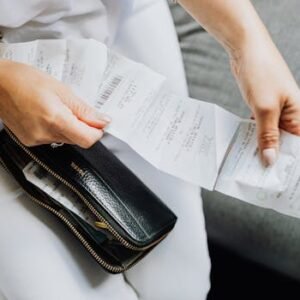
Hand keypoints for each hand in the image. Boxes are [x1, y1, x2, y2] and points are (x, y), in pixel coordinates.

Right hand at [0, 60, 109, 147]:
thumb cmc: (24, 80)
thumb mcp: (62, 90)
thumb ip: (84, 110)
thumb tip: (102, 121)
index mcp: (55, 119)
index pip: (88, 139)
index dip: (97, 132)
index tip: (98, 122)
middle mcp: (45, 134)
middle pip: (78, 140)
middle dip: (83, 127)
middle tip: (75, 109)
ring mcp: (36, 140)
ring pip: (67, 140)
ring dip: (70, 127)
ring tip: (57, 108)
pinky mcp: (30, 142)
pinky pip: (53, 139)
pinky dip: (57, 129)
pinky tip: (48, 115)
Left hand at [230, 38, 299, 165]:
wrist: (246, 50)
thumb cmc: (261, 74)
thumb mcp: (264, 108)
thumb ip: (267, 135)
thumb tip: (270, 160)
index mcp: (299, 115)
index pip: (299, 145)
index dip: (292, 162)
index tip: (281, 179)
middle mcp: (291, 114)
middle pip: (286, 143)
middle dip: (275, 157)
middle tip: (262, 176)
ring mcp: (277, 111)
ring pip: (272, 136)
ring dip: (263, 148)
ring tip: (252, 166)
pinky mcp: (264, 108)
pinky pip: (262, 128)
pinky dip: (255, 137)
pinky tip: (246, 147)